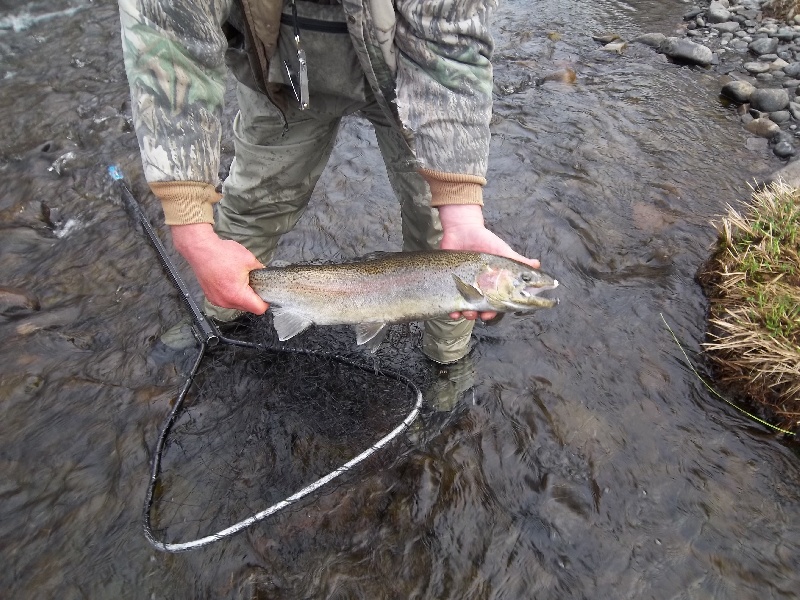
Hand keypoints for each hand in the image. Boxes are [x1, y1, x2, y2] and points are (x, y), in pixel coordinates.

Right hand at [170, 223, 268, 314]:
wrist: (201, 250)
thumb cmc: (221, 254)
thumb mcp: (249, 260)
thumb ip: (261, 270)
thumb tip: (264, 274)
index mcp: (237, 295)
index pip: (258, 309)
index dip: (266, 301)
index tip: (266, 294)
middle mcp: (226, 301)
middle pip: (247, 307)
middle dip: (253, 297)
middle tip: (253, 282)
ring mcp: (217, 300)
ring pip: (236, 304)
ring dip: (241, 295)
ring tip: (239, 279)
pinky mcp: (211, 297)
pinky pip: (226, 300)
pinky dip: (230, 293)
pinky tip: (229, 280)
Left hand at [437, 204, 539, 320]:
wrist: (462, 229)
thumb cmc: (485, 241)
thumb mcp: (502, 251)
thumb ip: (518, 260)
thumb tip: (537, 264)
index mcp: (492, 284)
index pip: (495, 302)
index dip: (494, 310)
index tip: (491, 313)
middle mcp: (478, 287)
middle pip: (480, 308)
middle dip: (479, 314)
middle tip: (478, 314)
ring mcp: (463, 286)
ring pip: (465, 307)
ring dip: (465, 314)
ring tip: (465, 313)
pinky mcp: (449, 282)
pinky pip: (450, 299)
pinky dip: (451, 308)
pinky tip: (452, 311)